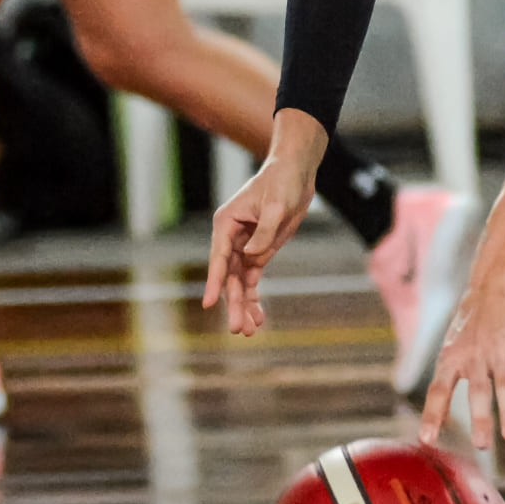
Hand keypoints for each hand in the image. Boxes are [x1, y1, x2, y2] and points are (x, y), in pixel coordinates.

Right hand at [203, 149, 318, 335]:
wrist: (297, 172)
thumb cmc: (283, 181)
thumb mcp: (276, 206)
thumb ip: (264, 233)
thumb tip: (251, 258)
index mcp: (227, 223)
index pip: (218, 258)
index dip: (213, 282)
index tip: (207, 303)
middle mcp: (231, 237)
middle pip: (229, 276)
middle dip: (233, 303)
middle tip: (238, 329)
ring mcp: (245, 246)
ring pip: (240, 282)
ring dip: (245, 305)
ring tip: (251, 331)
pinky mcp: (260, 250)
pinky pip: (253, 278)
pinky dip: (255, 297)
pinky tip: (259, 317)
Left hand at [419, 275, 504, 450]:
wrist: (494, 287)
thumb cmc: (469, 328)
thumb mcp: (450, 352)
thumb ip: (445, 384)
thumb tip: (437, 425)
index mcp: (452, 358)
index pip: (439, 390)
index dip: (433, 415)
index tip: (427, 440)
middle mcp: (475, 354)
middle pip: (478, 389)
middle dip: (480, 418)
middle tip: (481, 445)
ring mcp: (501, 348)